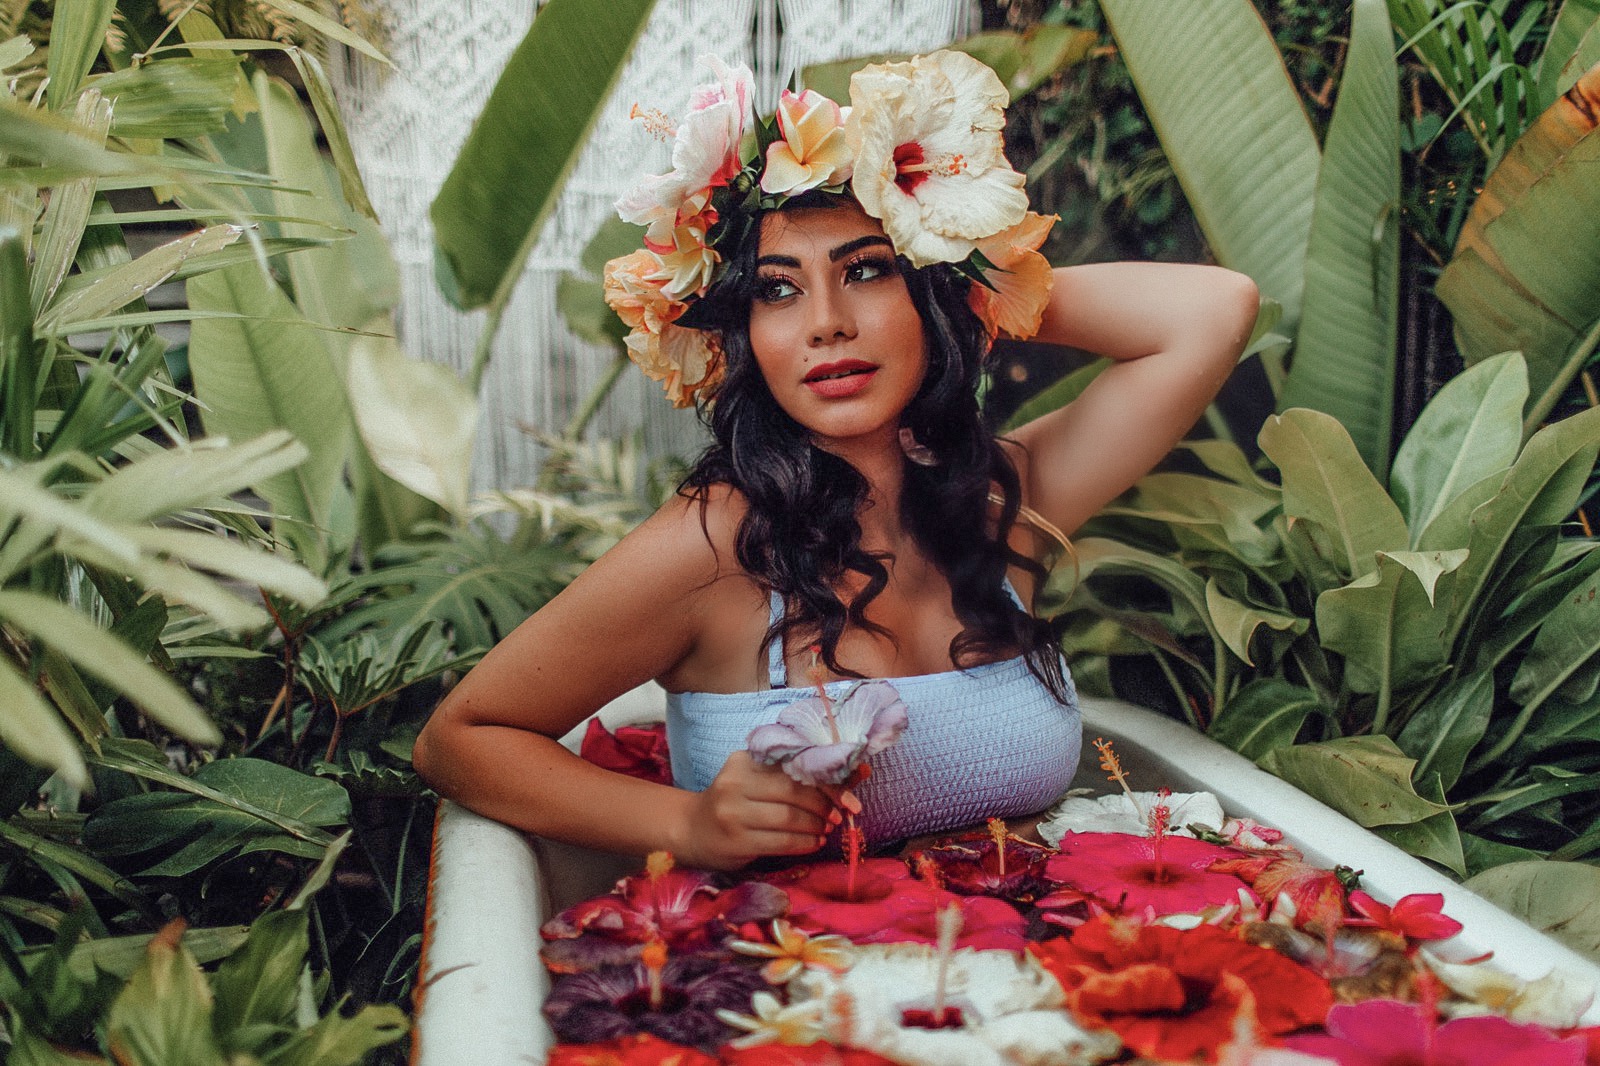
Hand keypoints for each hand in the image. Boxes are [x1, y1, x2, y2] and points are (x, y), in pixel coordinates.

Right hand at [674, 752, 835, 869]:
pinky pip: (781, 841)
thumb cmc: (733, 803)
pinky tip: (813, 842)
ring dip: (816, 826)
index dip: (827, 782)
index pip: (794, 765)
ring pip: (789, 817)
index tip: (850, 798)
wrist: (690, 830)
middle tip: (839, 816)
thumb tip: (856, 773)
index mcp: (744, 760)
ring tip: (827, 829)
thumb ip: (794, 777)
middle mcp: (735, 782)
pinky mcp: (735, 840)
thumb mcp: (756, 781)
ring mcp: (733, 812)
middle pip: (793, 790)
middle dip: (824, 805)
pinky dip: (804, 843)